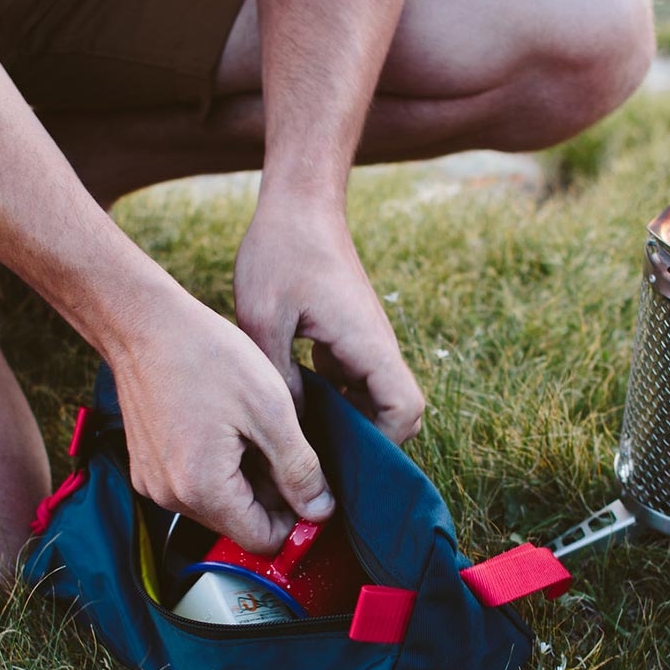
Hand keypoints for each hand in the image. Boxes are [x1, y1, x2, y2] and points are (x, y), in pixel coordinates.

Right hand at [105, 285, 333, 554]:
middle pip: (239, 524)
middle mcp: (171, 498)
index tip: (311, 483)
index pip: (263, 540)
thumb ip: (298, 469)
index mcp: (203, 490)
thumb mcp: (270, 410)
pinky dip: (218, 466)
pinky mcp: (146, 466)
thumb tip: (321, 512)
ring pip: (219, 504)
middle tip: (285, 445)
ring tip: (255, 429)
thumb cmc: (207, 356)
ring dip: (246, 479)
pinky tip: (227, 426)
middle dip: (271, 495)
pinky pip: (194, 484)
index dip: (296, 518)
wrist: (142, 322)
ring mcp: (153, 483)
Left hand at [233, 189, 423, 443]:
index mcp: (367, 344)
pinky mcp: (346, 337)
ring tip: (303, 444)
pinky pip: (353, 382)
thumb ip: (279, 375)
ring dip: (348, 423)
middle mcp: (376, 346)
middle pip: (397, 413)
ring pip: (373, 399)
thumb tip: (290, 426)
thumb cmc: (281, 252)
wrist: (298, 205)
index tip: (342, 459)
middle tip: (320, 464)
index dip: (384, 443)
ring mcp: (363, 342)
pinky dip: (334, 402)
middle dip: (366, 443)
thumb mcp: (264, 317)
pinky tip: (293, 409)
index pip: (405, 410)